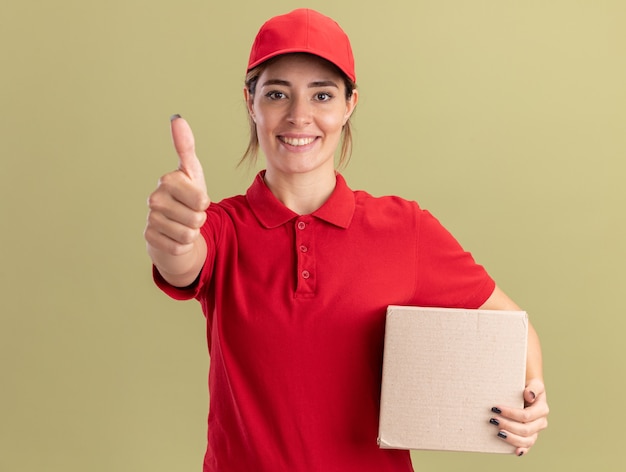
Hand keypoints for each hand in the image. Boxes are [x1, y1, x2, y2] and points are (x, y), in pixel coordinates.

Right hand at [145, 115, 209, 257]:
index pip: (201, 200)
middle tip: (190, 213)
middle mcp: (154, 199)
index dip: (205, 203)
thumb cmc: (186, 197)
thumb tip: (176, 118)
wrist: (172, 225)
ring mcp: (150, 220)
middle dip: (200, 220)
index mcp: (167, 181)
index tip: (197, 199)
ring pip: (189, 235)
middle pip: (197, 218)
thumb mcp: (191, 172)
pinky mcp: (150, 239)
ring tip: (183, 224)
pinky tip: (175, 236)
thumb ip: (186, 146)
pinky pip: (179, 247)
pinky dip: (183, 245)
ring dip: (192, 233)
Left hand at [490, 378, 548, 455]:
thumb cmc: (527, 386)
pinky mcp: (530, 436)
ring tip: (498, 433)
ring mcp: (536, 430)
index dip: (510, 413)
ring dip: (512, 438)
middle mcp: (541, 422)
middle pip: (525, 429)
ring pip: (527, 440)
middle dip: (508, 425)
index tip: (495, 408)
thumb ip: (533, 388)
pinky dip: (522, 450)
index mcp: (541, 409)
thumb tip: (528, 395)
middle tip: (493, 420)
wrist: (528, 392)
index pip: (526, 415)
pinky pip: (528, 446)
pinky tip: (515, 451)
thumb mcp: (532, 383)